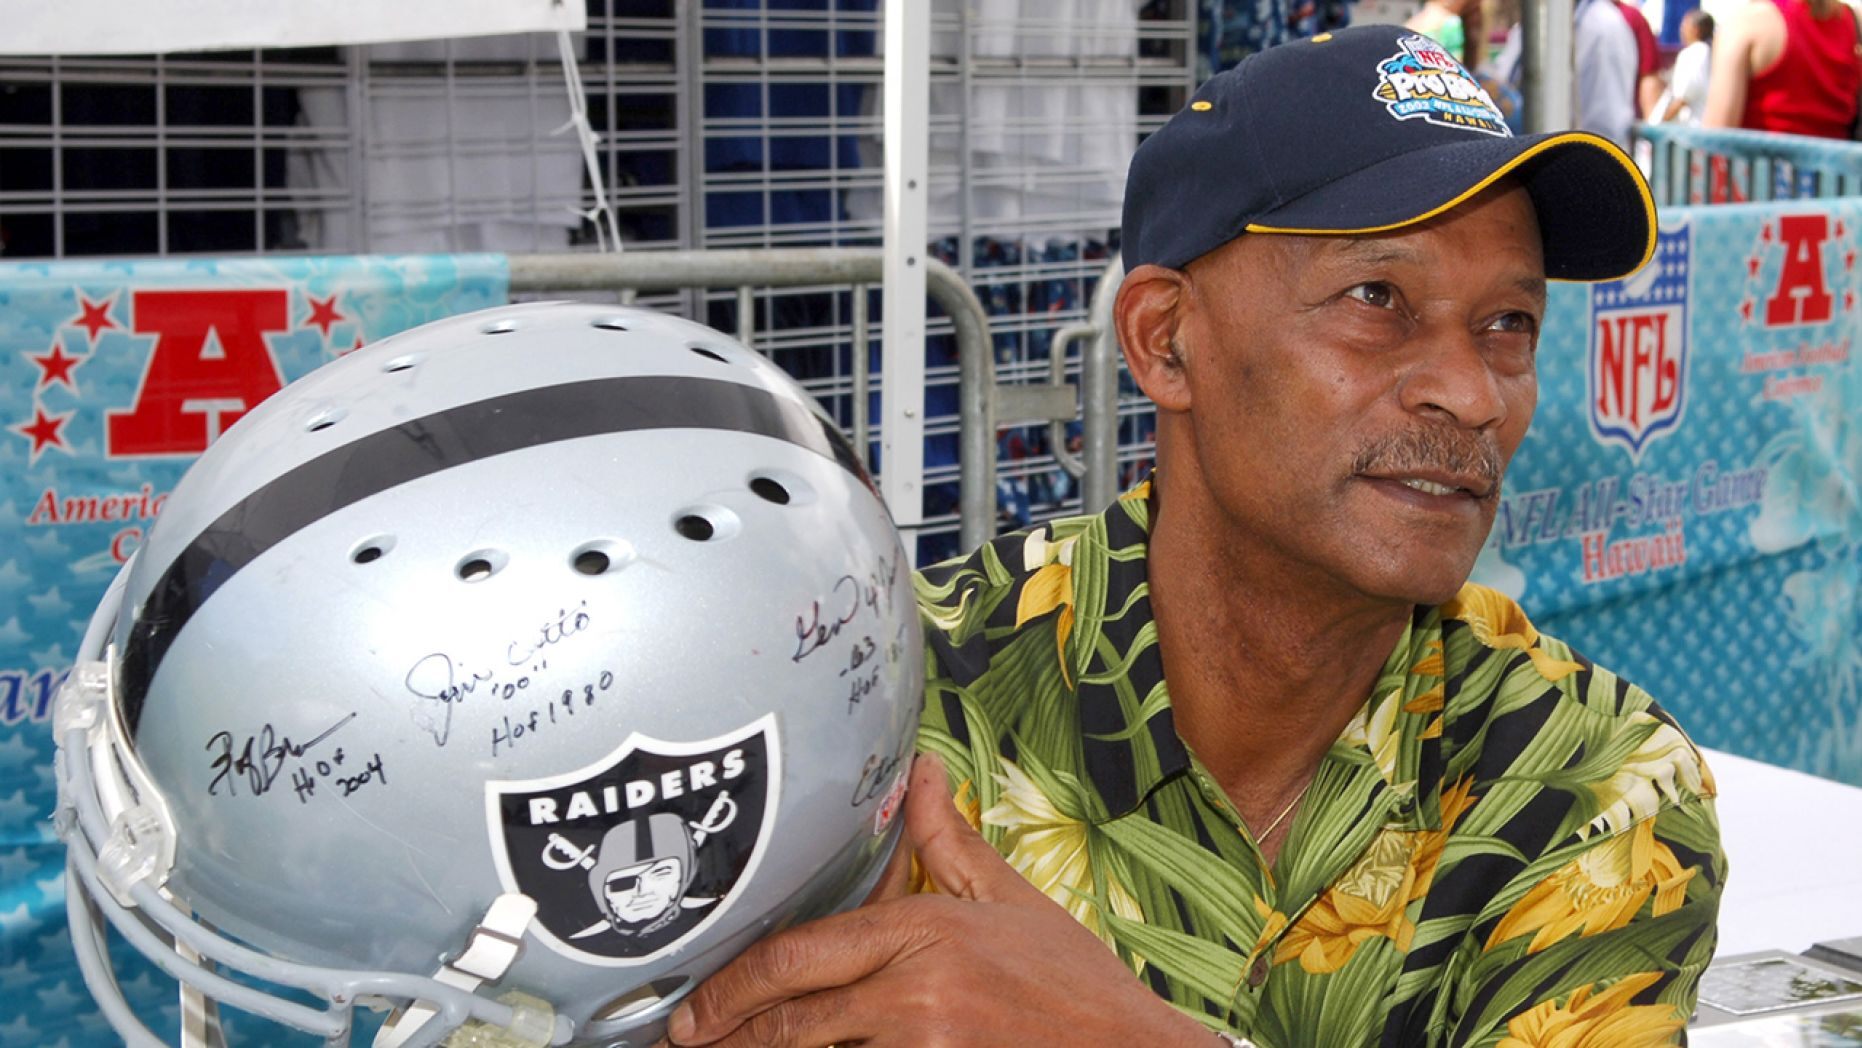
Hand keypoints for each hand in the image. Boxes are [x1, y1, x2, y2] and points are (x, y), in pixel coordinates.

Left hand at [663, 754, 1213, 1046]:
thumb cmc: (1077, 989)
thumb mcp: (1013, 904)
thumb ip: (950, 843)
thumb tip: (921, 773)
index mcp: (926, 935)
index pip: (800, 956)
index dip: (733, 987)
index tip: (696, 1010)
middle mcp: (916, 995)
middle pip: (789, 1021)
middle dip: (728, 1037)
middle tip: (685, 1044)